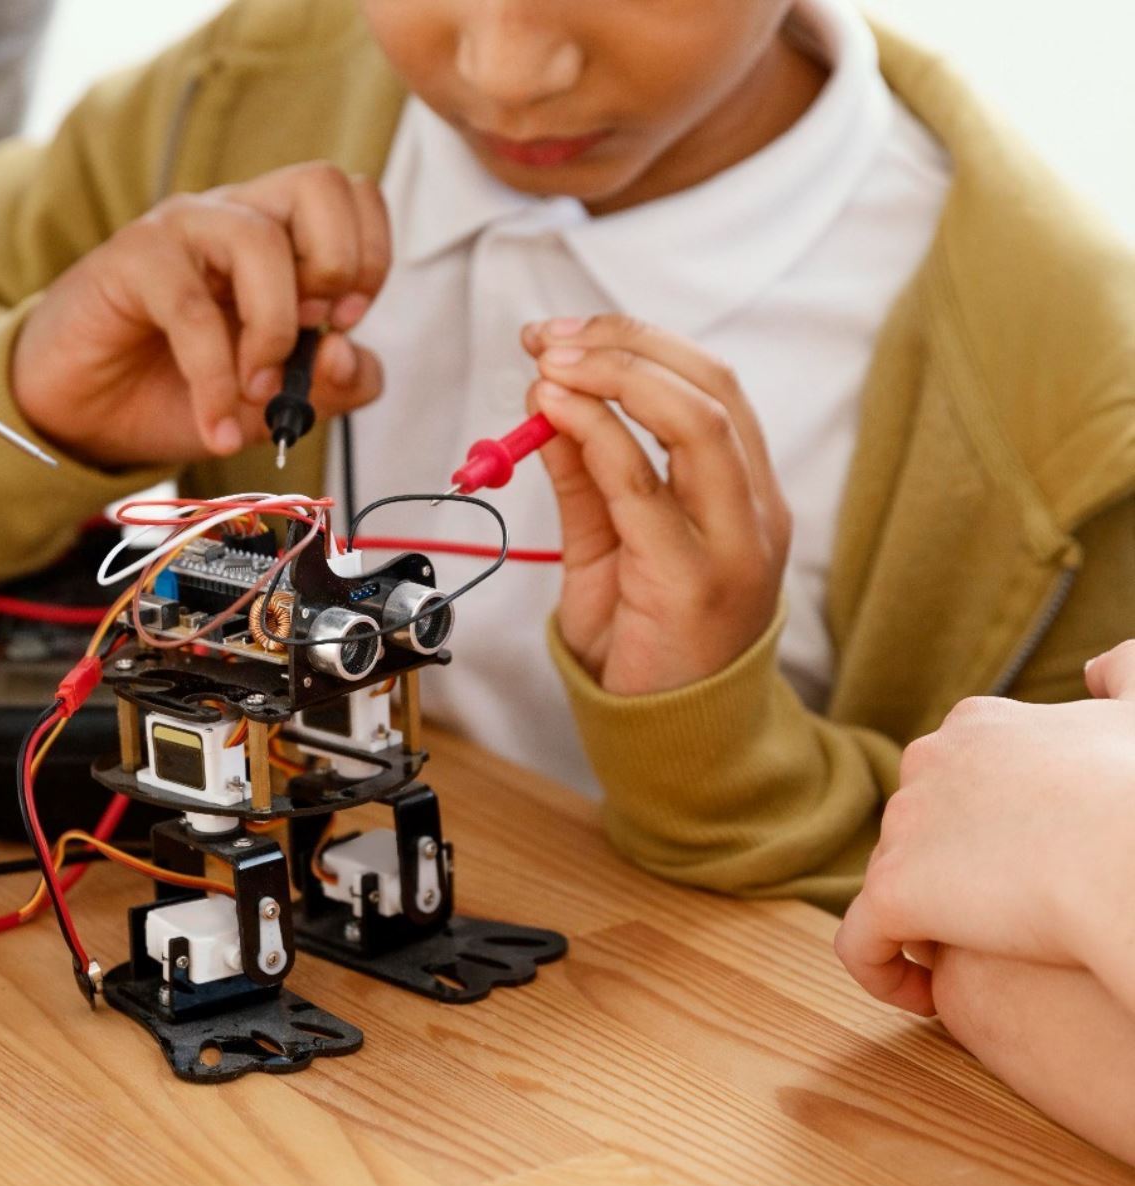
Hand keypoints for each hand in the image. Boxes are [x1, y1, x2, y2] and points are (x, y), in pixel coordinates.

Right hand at [12, 162, 389, 466]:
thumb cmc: (174, 390)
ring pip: (259, 241)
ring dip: (275, 332)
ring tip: (256, 392)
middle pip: (319, 183)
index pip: (350, 196)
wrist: (85, 416)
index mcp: (275, 234)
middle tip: (315, 334)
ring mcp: (181, 230)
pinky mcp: (132, 259)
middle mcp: (233, 217)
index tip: (345, 323)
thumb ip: (331, 385)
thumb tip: (349, 354)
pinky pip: (191, 309)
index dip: (370, 256)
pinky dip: (214, 380)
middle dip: (338, 266)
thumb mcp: (274, 402)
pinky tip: (215, 425)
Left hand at [521, 314, 790, 694]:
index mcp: (744, 492)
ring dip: (613, 377)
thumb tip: (545, 399)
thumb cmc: (644, 641)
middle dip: (624, 345)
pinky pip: (643, 488)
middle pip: (711, 388)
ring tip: (548, 364)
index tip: (563, 331)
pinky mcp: (694, 582)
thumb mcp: (605, 542)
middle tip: (550, 337)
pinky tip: (552, 413)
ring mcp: (735, 545)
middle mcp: (755, 510)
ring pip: (696, 423)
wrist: (666, 738)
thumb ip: (585, 474)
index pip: (710, 383)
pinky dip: (595, 435)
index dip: (636, 341)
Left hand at [835, 642, 1134, 1016]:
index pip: (958, 779)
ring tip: (973, 964)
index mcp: (978, 724)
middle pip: (920, 827)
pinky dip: (882, 972)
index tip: (1024, 869)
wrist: (1130, 852)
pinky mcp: (891, 891)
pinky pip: (862, 943)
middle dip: (950, 871)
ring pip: (895, 881)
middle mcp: (925, 762)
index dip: (985, 830)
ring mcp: (902, 826)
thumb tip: (1097, 668)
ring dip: (925, 922)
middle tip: (1001, 921)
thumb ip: (1123, 673)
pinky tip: (927, 1003)